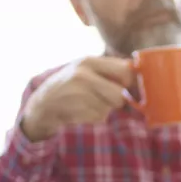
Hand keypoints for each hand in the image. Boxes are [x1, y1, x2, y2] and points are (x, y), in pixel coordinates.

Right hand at [20, 56, 134, 141]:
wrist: (41, 105)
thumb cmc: (68, 87)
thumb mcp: (84, 70)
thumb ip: (109, 70)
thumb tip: (139, 74)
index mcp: (88, 62)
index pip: (125, 70)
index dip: (132, 83)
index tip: (131, 89)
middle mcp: (82, 75)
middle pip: (119, 94)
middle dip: (117, 101)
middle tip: (106, 100)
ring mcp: (77, 94)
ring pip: (109, 109)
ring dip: (103, 111)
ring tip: (88, 106)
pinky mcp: (73, 111)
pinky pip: (98, 119)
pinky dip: (93, 120)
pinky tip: (82, 114)